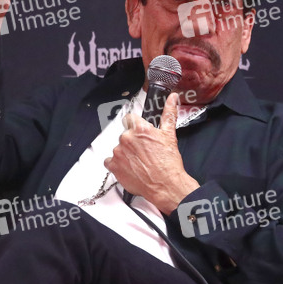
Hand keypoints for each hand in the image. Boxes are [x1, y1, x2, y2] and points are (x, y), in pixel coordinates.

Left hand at [105, 93, 200, 214]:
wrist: (165, 185)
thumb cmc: (168, 163)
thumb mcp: (170, 135)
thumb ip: (169, 114)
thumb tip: (172, 98)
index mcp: (139, 128)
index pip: (129, 119)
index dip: (135, 126)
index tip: (139, 133)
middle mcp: (126, 138)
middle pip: (125, 135)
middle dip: (132, 142)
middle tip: (144, 153)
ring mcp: (118, 152)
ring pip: (118, 148)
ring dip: (126, 154)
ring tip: (138, 163)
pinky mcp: (113, 165)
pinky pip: (110, 161)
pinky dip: (117, 165)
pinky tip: (129, 168)